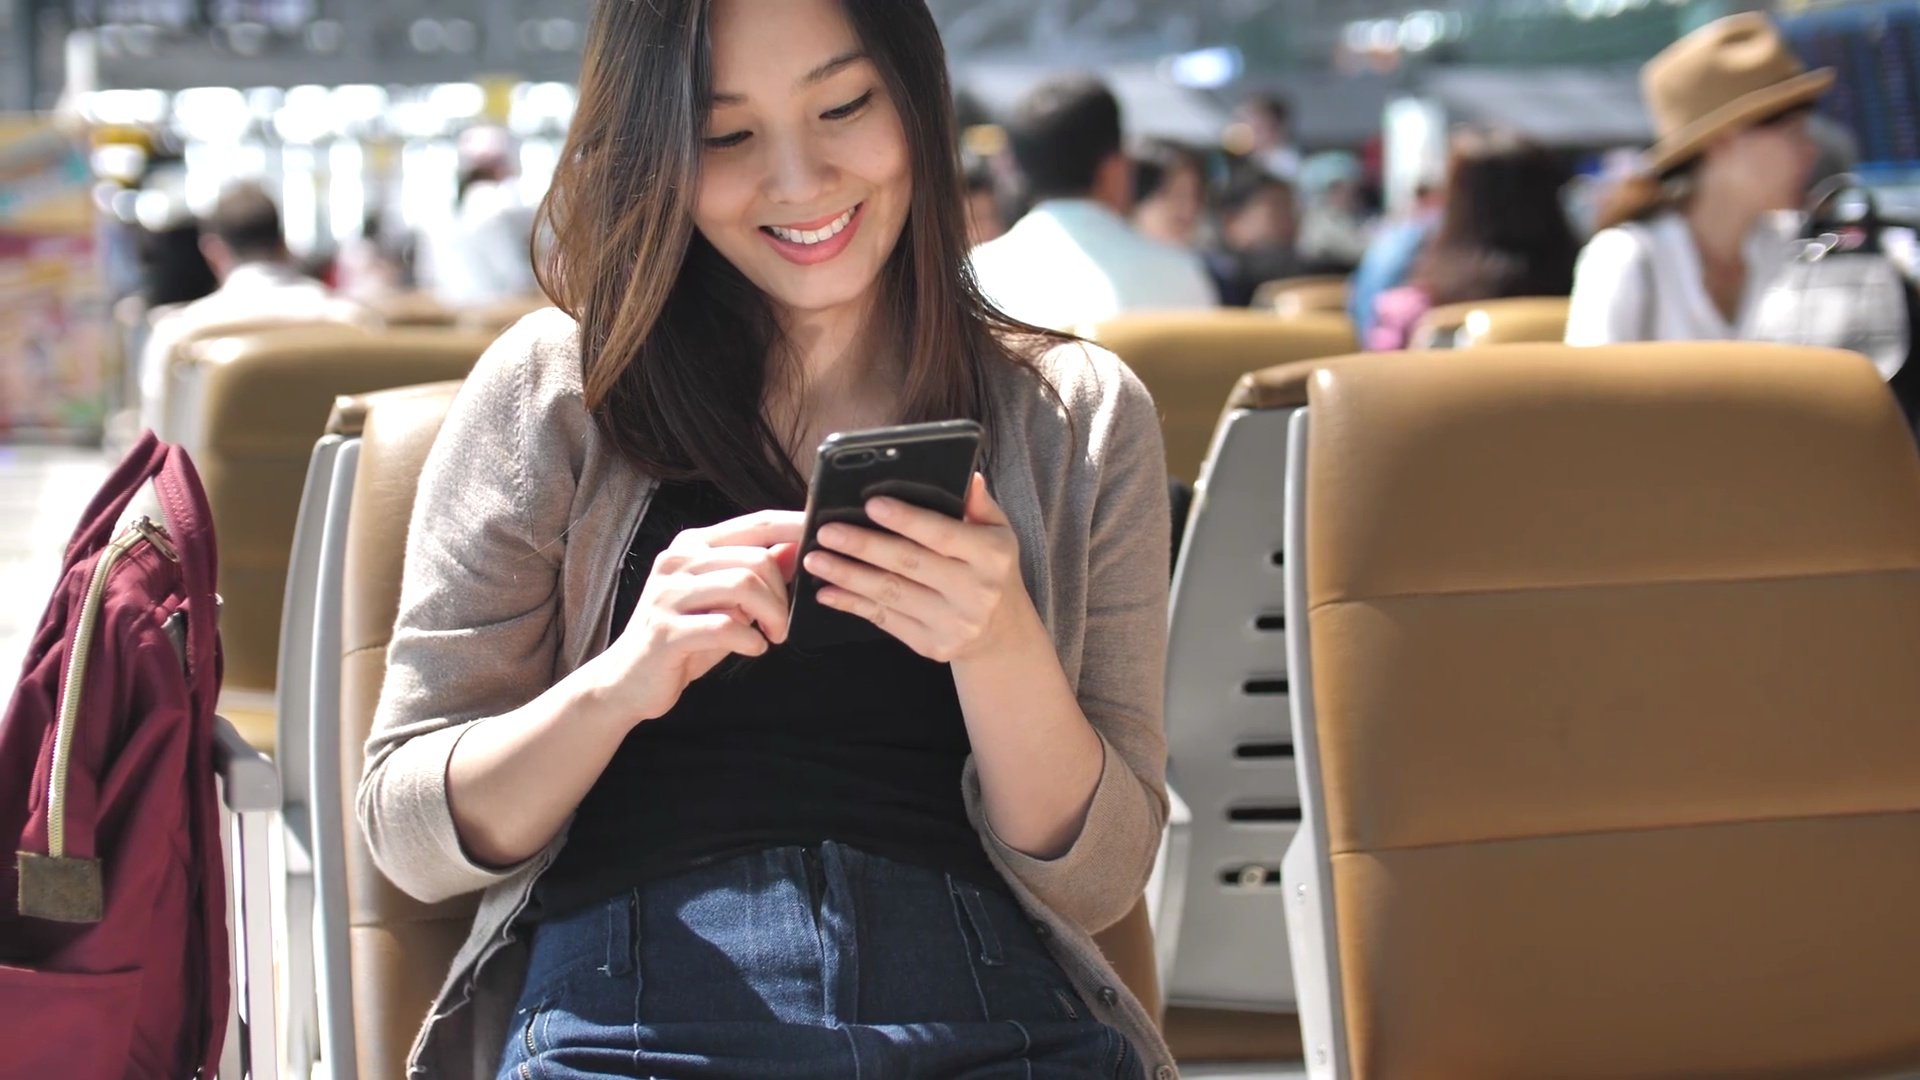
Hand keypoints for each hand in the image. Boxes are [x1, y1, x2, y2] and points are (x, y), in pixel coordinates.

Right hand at [586, 509, 802, 726]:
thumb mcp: (726, 602)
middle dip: (782, 595)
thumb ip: (757, 573)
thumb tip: (798, 546)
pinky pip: (725, 627)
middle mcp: (677, 561)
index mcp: (693, 546)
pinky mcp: (665, 631)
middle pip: (756, 559)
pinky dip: (750, 640)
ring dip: (772, 616)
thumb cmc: (686, 638)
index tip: (822, 536)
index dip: (794, 526)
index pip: (755, 523)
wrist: (629, 680)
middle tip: (782, 625)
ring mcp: (668, 595)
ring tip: (772, 636)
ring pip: (743, 586)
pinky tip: (754, 648)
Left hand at [804, 474, 1033, 663]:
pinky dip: (852, 605)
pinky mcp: (932, 646)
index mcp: (992, 556)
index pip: (943, 534)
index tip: (871, 504)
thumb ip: (979, 504)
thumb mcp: (997, 532)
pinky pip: (885, 621)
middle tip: (826, 532)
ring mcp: (953, 623)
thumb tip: (969, 476)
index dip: (906, 519)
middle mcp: (975, 592)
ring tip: (816, 559)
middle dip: (863, 546)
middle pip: (909, 564)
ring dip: (847, 576)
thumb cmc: (990, 570)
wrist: (1001, 632)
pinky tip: (827, 592)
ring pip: (890, 594)